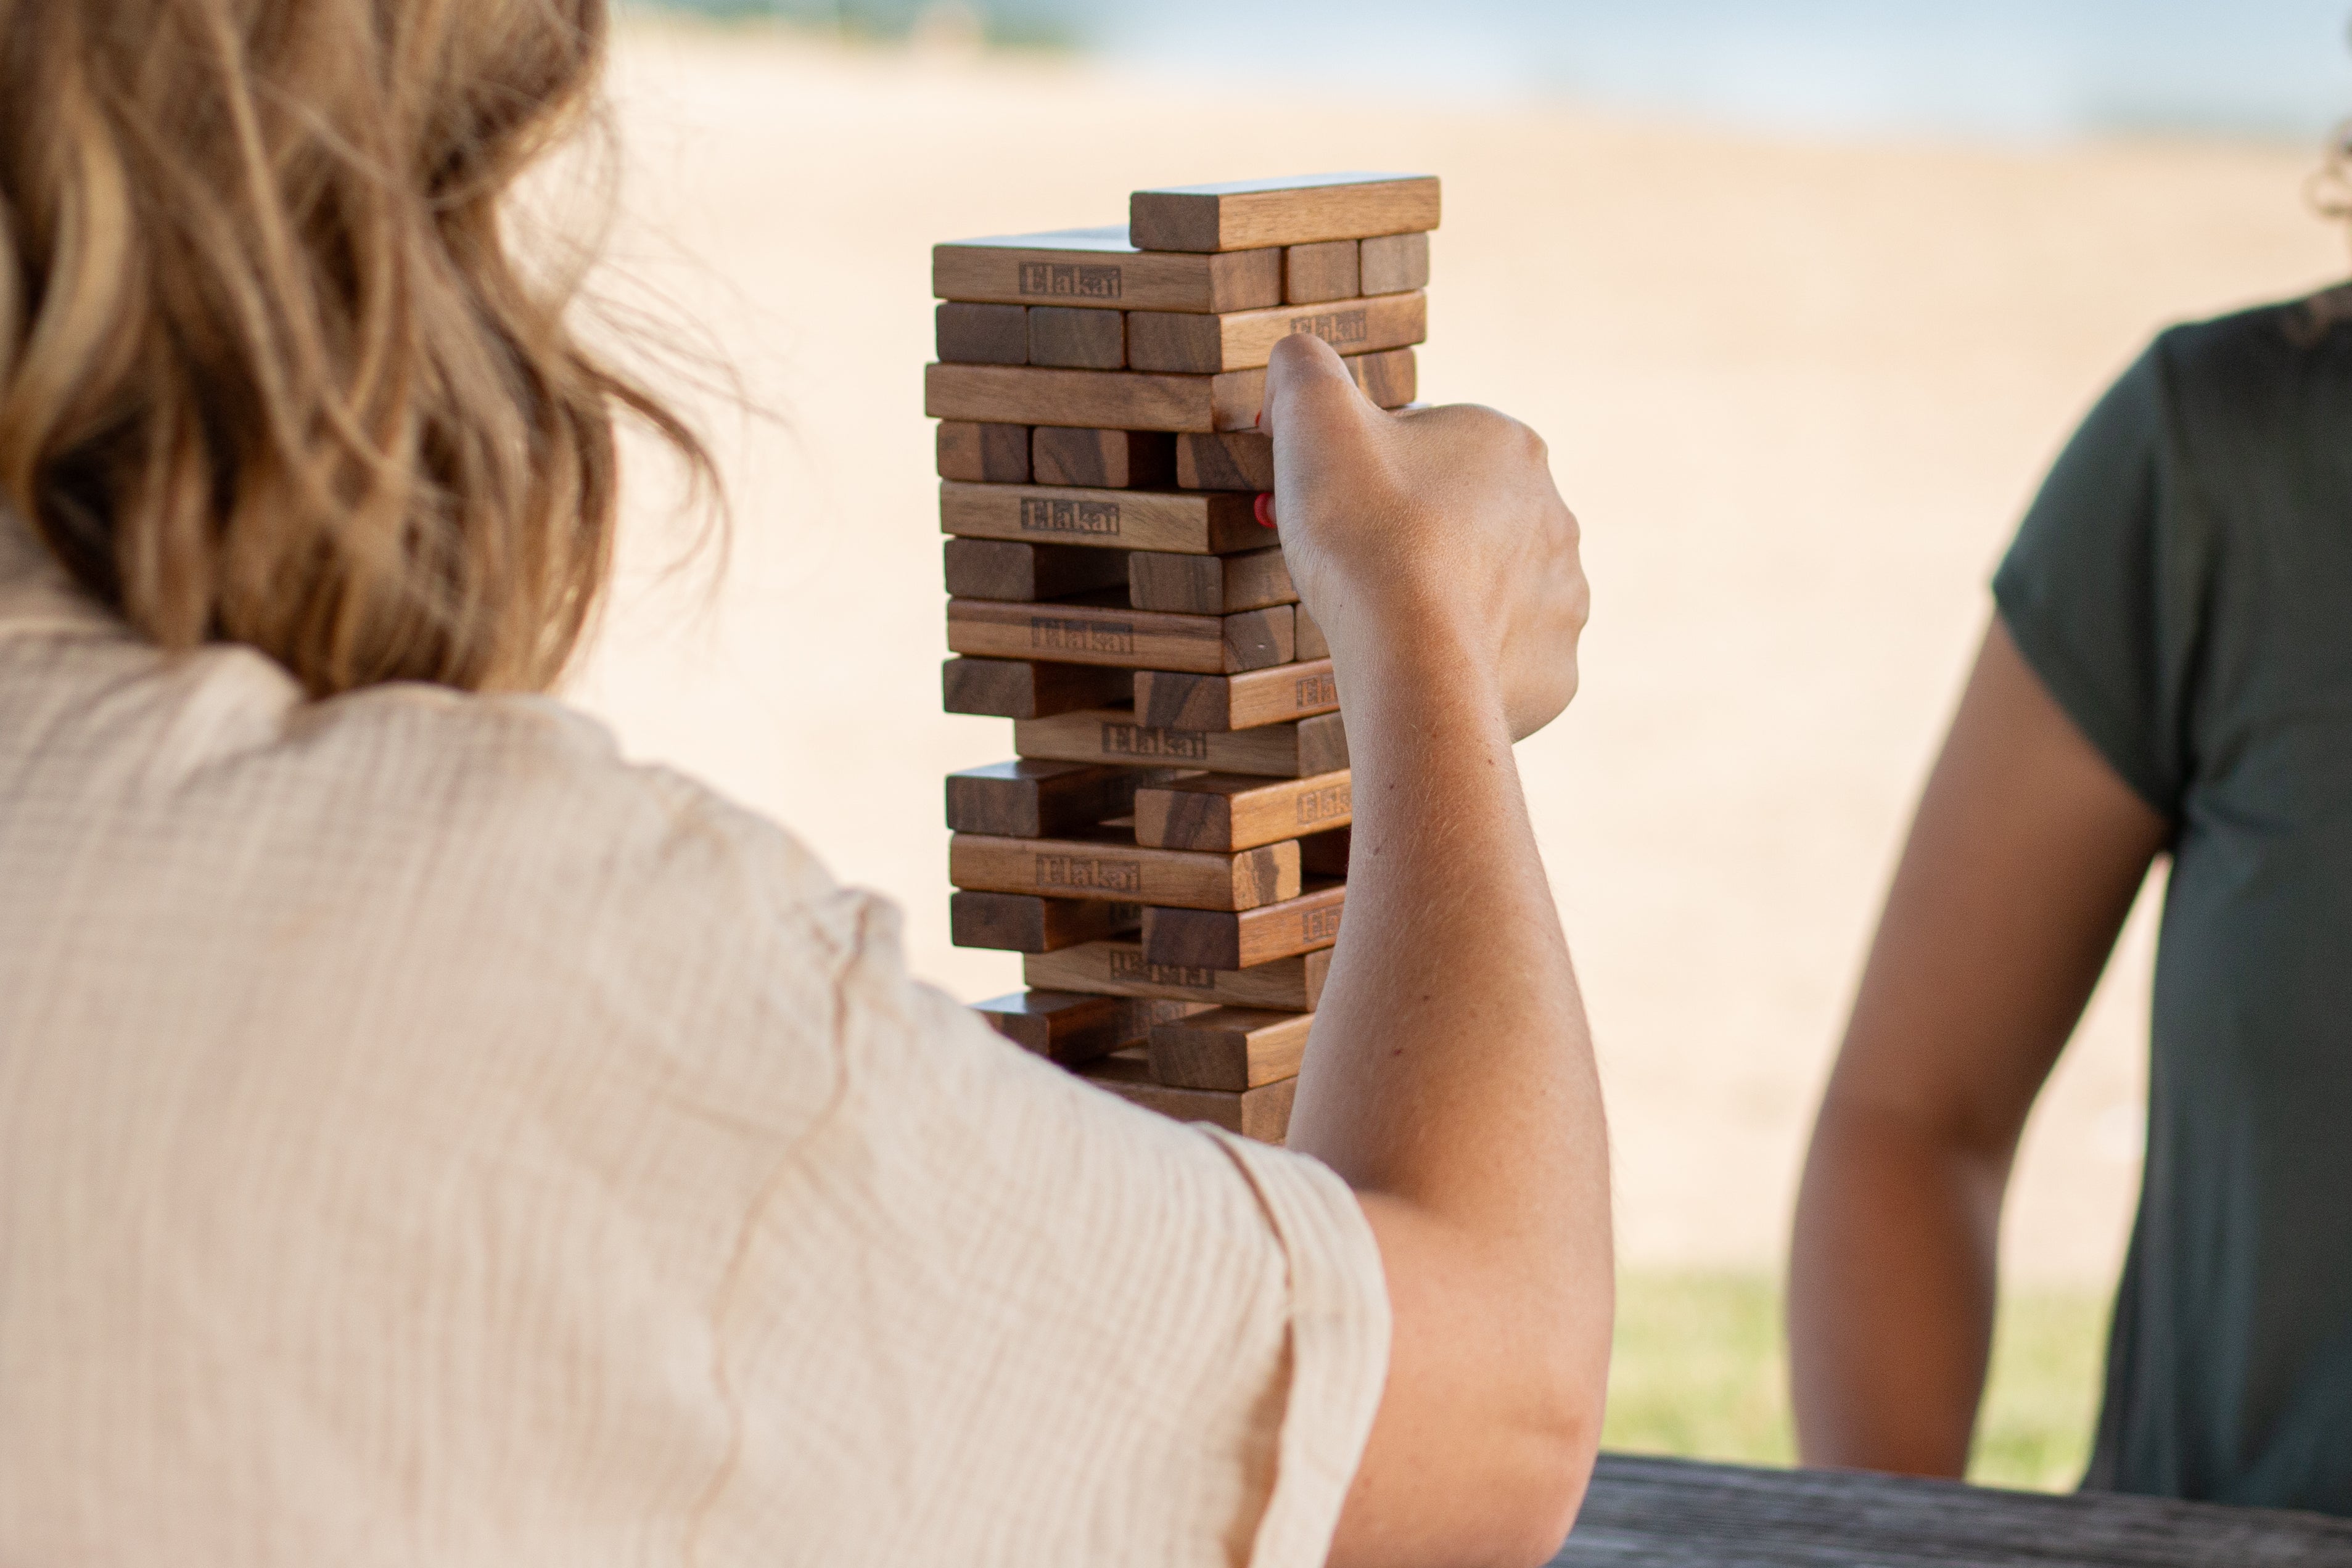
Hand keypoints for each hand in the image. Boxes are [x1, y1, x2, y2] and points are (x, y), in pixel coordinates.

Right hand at [1259, 333, 1587, 740]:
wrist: (1411, 657)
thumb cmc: (1364, 531)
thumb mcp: (1312, 415)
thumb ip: (1303, 368)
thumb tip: (1297, 355)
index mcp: (1509, 445)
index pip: (1426, 448)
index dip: (1365, 473)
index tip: (1329, 508)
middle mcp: (1556, 516)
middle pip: (1461, 519)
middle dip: (1406, 535)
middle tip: (1347, 567)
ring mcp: (1563, 599)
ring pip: (1490, 590)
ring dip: (1442, 598)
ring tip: (1383, 622)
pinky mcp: (1556, 672)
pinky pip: (1507, 660)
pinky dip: (1467, 662)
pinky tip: (1421, 666)